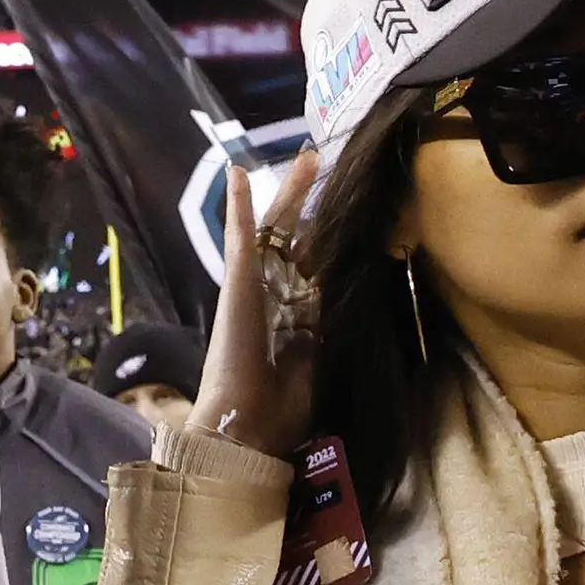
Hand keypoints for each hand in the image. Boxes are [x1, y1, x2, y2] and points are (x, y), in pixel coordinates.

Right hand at [195, 149, 321, 459]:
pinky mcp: (237, 285)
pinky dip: (239, 207)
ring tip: (307, 158)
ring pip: (273, 231)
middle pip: (294, 241)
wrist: (246, 426)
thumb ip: (327, 331)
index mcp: (292, 318)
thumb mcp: (320, 363)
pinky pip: (240, 238)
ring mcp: (253, 288)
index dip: (326, 242)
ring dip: (289, 194)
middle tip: (323, 169)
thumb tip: (347, 301)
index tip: (343, 219)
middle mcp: (273, 297)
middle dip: (309, 206)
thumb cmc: (281, 410)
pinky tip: (238, 173)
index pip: (311, 270)